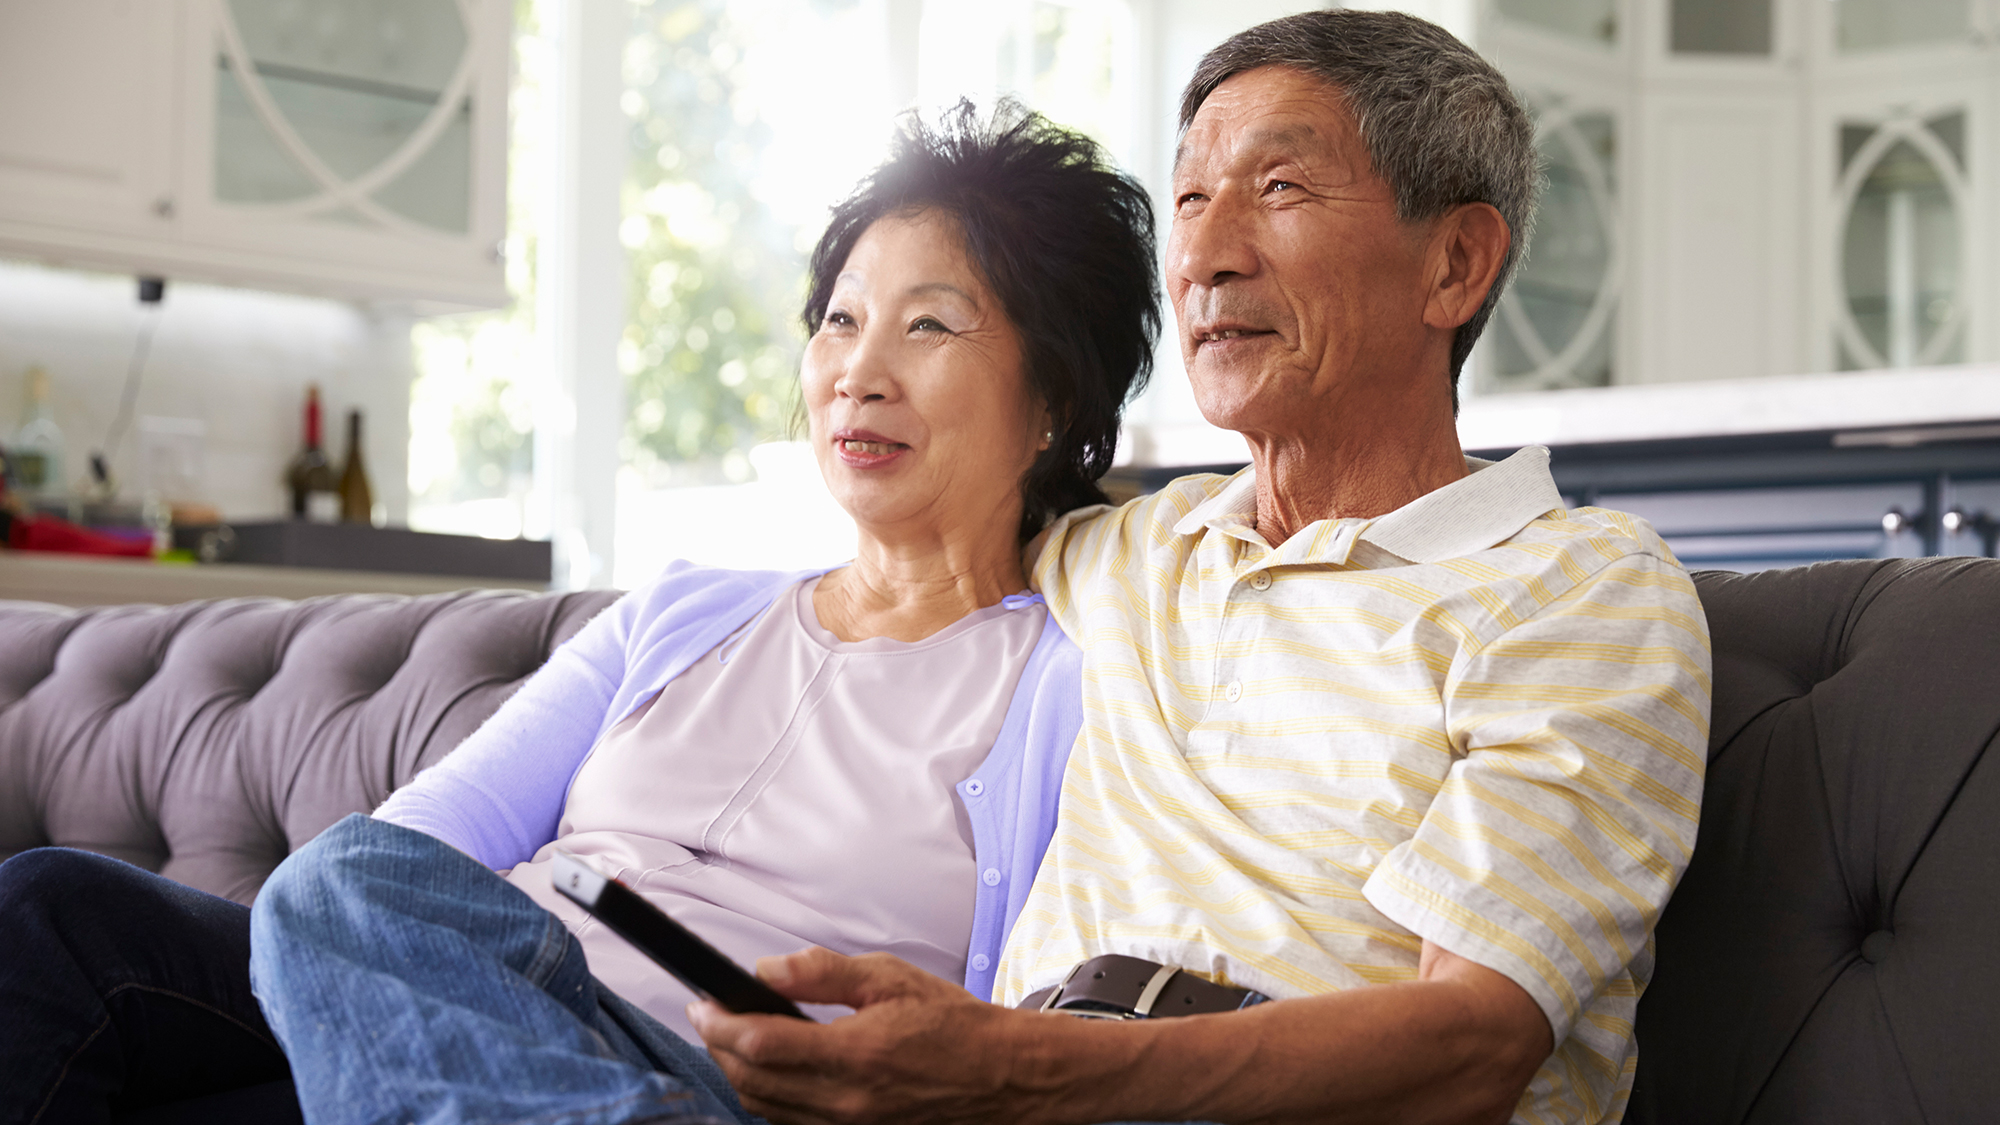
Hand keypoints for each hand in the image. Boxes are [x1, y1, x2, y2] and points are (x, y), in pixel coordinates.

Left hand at [690, 947, 1059, 1124]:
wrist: (1001, 1077)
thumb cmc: (953, 1025)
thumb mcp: (891, 979)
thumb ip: (823, 972)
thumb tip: (767, 969)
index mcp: (854, 1053)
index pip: (760, 1043)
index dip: (719, 1022)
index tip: (702, 1003)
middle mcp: (844, 1100)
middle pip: (751, 1079)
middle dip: (719, 1046)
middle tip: (709, 1016)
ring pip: (763, 1108)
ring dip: (737, 1073)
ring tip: (732, 1039)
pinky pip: (789, 1123)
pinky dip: (766, 1098)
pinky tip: (768, 1071)